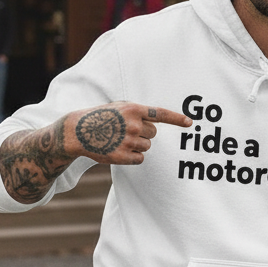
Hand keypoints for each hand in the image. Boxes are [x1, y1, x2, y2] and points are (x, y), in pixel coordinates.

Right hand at [70, 102, 190, 165]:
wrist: (77, 131)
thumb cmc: (100, 117)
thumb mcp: (118, 107)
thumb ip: (137, 111)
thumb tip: (156, 120)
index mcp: (132, 109)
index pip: (159, 114)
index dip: (176, 119)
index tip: (190, 123)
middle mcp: (132, 125)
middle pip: (153, 134)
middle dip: (143, 133)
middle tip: (125, 131)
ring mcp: (127, 141)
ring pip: (147, 147)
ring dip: (137, 145)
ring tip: (119, 140)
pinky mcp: (121, 156)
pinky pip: (140, 159)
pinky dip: (133, 157)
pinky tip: (118, 150)